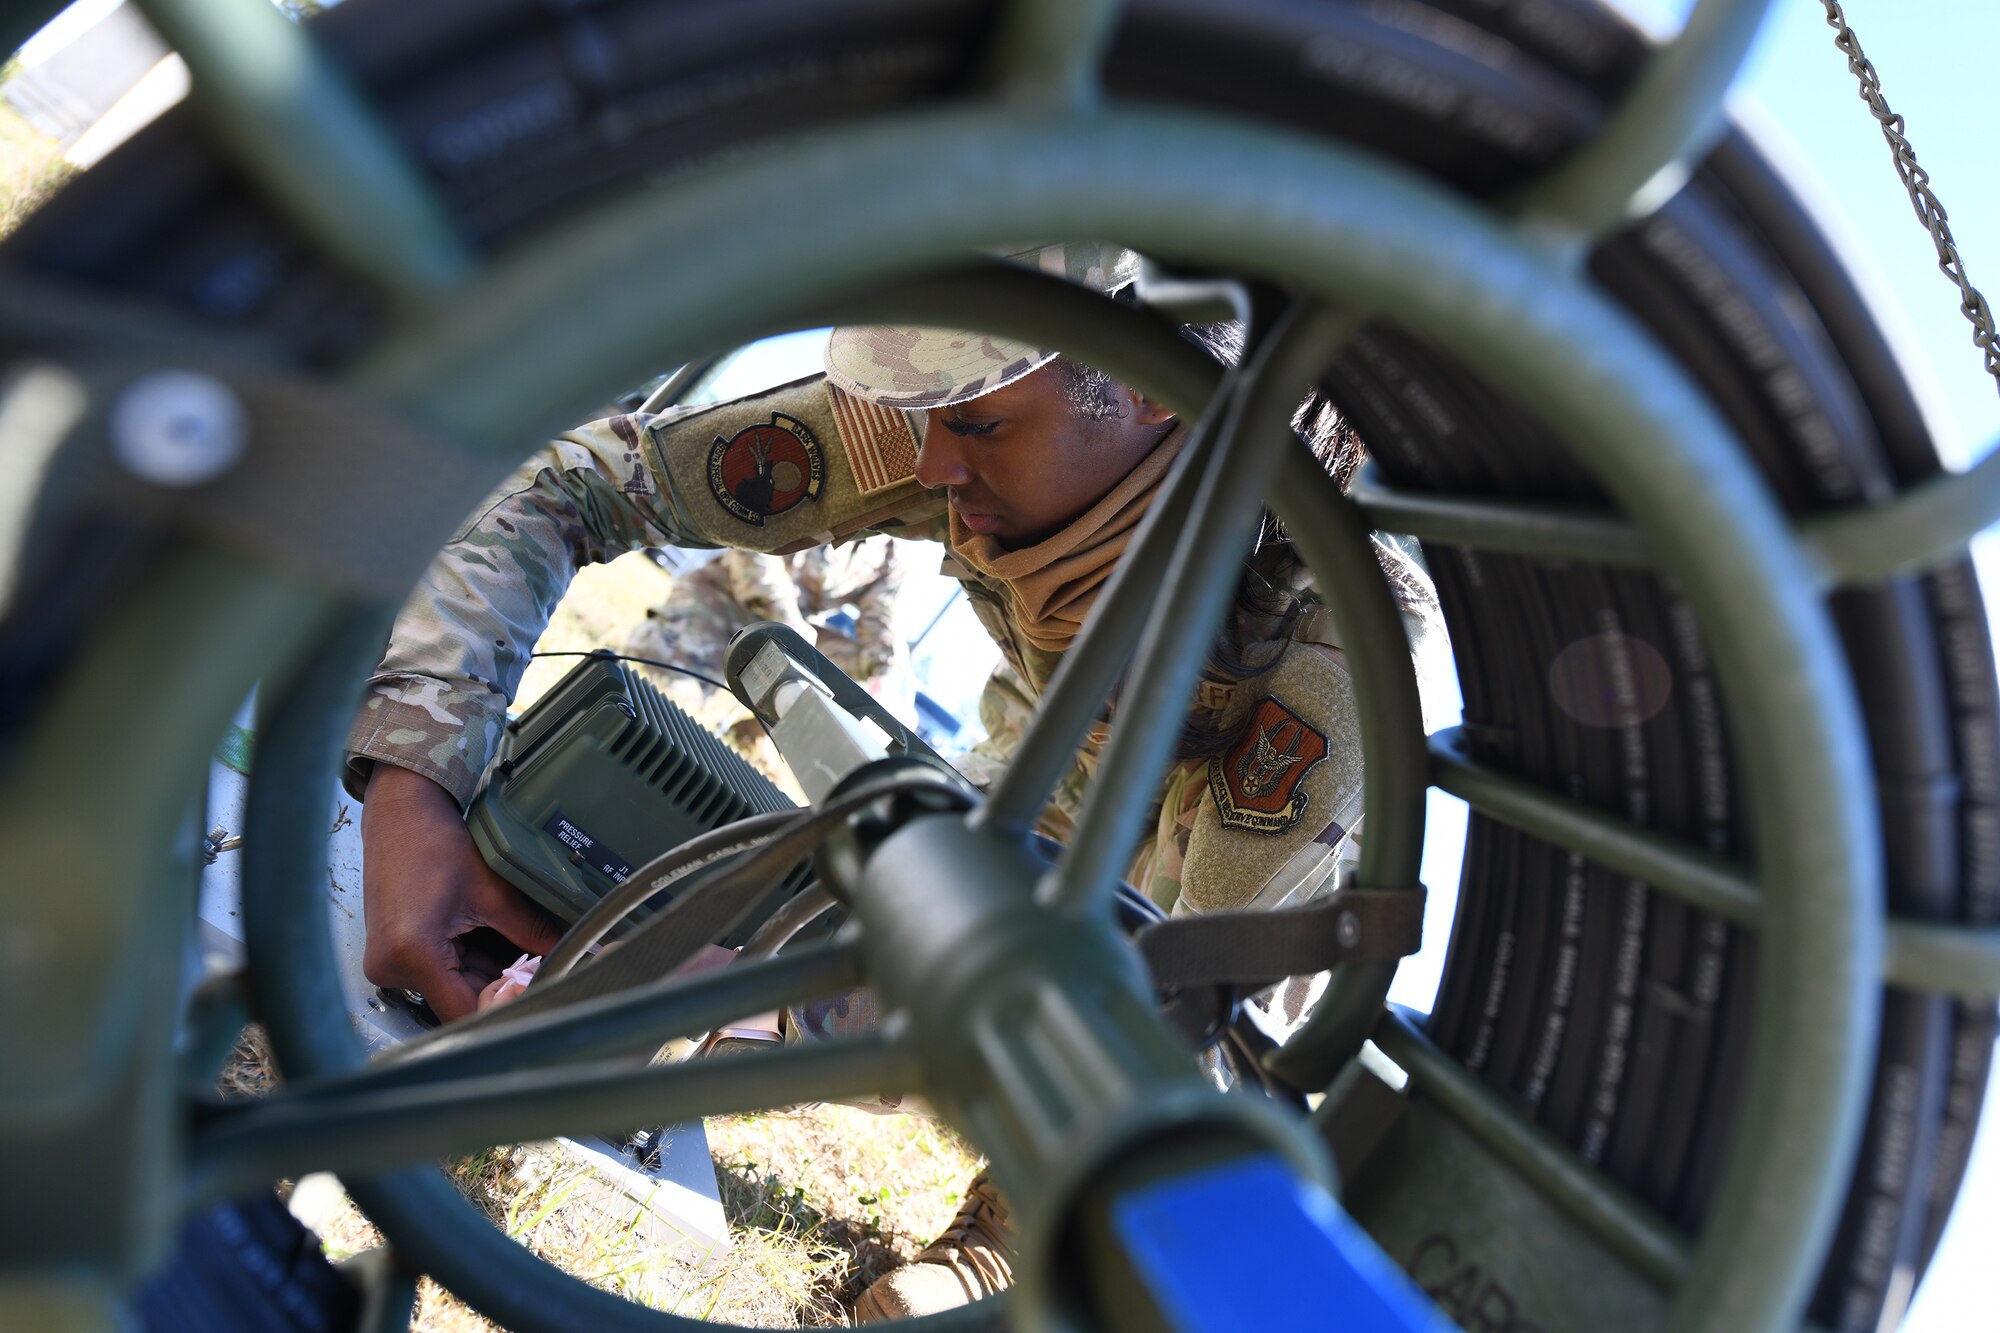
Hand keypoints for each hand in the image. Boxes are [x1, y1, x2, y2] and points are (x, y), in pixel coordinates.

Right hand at [360, 764, 563, 1021]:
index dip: (504, 1006)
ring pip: (452, 987)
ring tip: (512, 944)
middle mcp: (392, 968)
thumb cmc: (434, 843)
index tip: (535, 994)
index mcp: (413, 955)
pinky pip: (440, 971)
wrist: (400, 815)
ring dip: (484, 971)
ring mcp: (388, 963)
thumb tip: (569, 953)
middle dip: (499, 986)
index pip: (464, 1012)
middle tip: (535, 965)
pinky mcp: (393, 954)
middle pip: (459, 1000)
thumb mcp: (492, 892)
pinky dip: (468, 960)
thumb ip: (531, 931)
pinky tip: (488, 937)